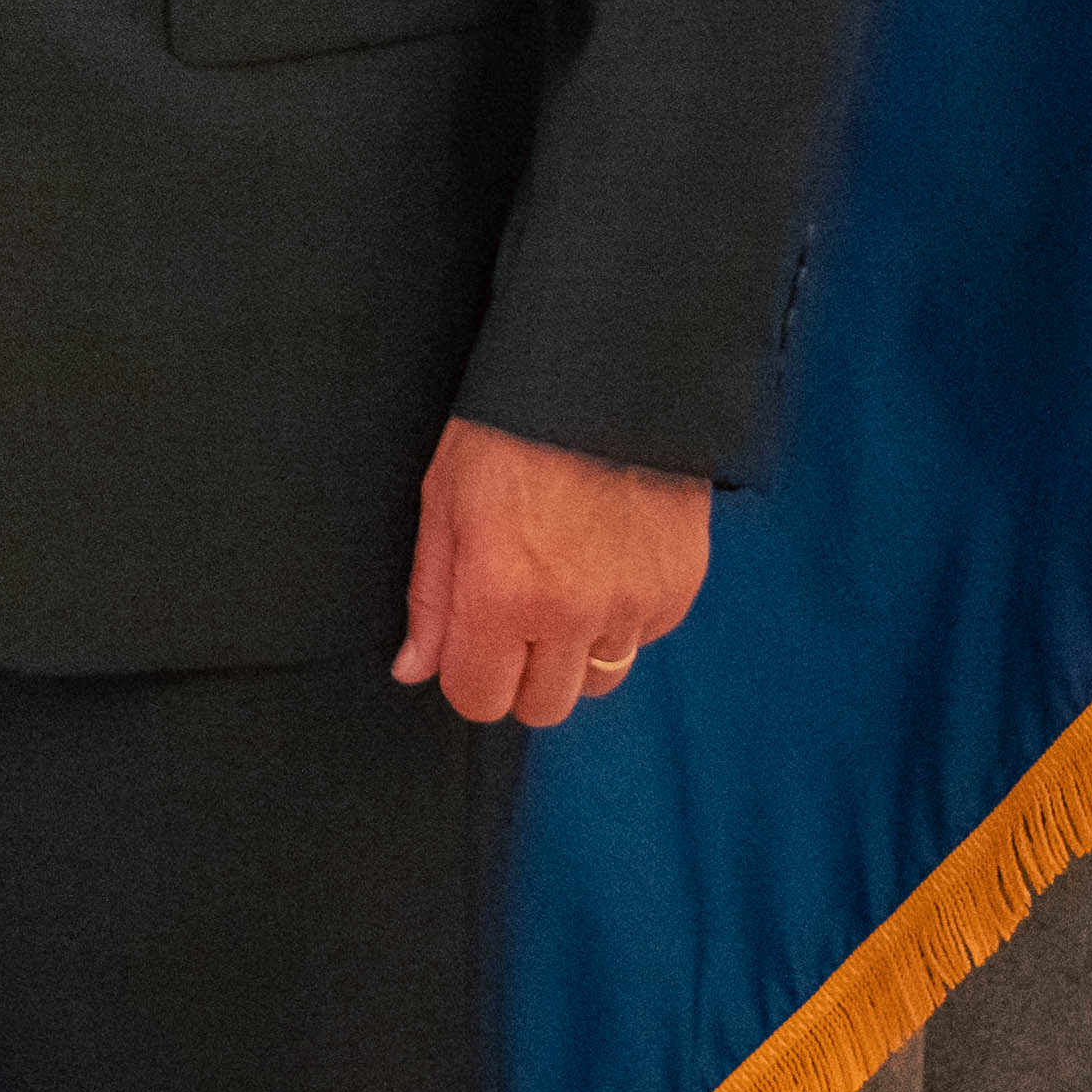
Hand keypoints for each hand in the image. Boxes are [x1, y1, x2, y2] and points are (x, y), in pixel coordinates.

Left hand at [393, 417, 710, 726]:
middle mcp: (572, 616)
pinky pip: (642, 639)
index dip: (467, 677)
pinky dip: (619, 620)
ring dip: (571, 655)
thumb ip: (431, 597)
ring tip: (558, 589)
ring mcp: (633, 607)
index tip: (467, 646)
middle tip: (510, 620)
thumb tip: (414, 668)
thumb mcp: (444, 502)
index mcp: (501, 595)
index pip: (480, 699)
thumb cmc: (510, 433)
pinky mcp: (677, 591)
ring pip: (597, 681)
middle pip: (542, 707)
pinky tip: (601, 564)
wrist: (606, 384)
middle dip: (518, 676)